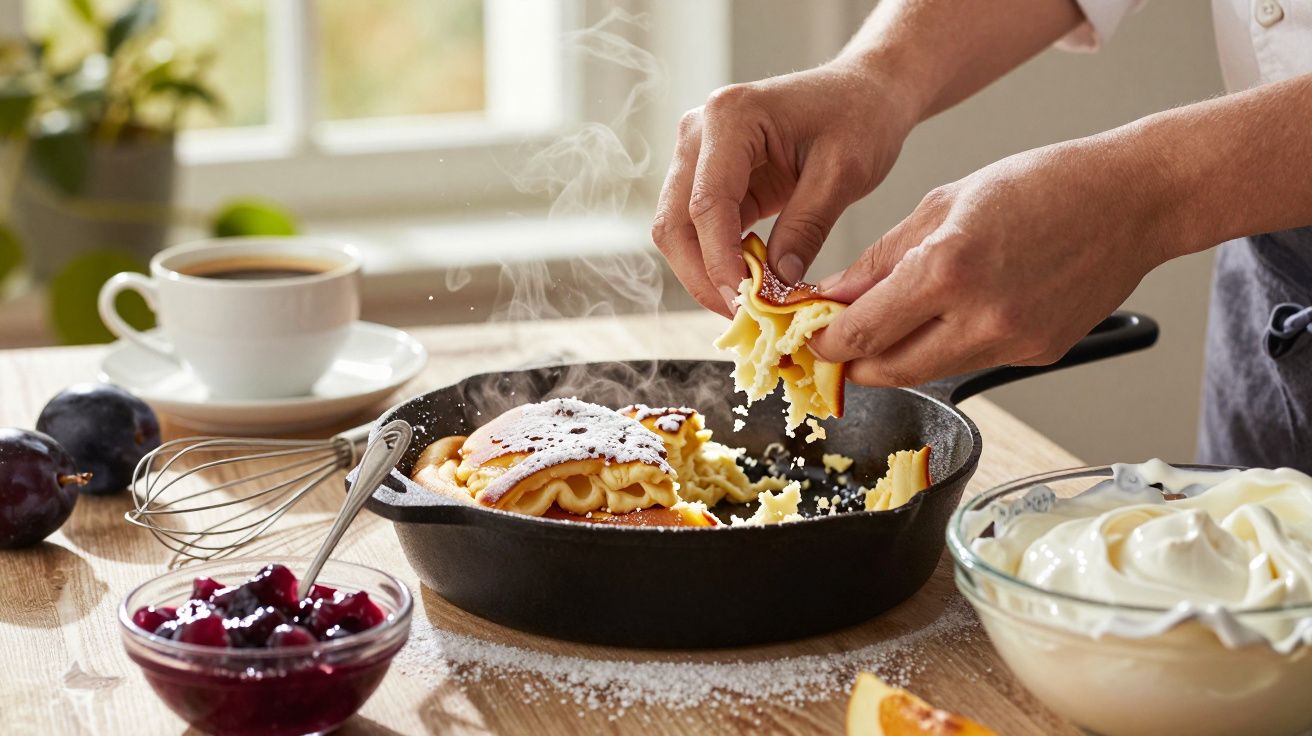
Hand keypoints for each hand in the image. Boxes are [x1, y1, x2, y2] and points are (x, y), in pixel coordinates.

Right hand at [651, 61, 916, 315]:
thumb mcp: (843, 173)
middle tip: (742, 316)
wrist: (863, 92)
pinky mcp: (708, 176)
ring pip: (677, 230)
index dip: (720, 262)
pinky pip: (699, 229)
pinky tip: (749, 284)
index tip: (744, 304)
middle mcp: (698, 132)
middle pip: (674, 221)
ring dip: (706, 272)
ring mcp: (697, 154)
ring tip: (748, 305)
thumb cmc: (860, 117)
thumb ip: (806, 226)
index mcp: (729, 117)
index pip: (707, 203)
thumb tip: (777, 283)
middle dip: (702, 276)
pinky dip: (718, 260)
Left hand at [809, 134, 1178, 385]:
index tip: (809, 338)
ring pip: (928, 372)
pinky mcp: (1038, 356)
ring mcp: (1012, 343)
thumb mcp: (941, 205)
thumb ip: (880, 260)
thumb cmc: (1039, 185)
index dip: (824, 343)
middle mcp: (979, 318)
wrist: (1131, 200)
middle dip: (854, 362)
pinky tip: (953, 316)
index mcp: (946, 270)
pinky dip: (948, 347)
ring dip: (898, 357)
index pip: (860, 333)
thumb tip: (831, 296)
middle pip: (888, 371)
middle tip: (837, 344)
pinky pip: (972, 362)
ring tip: (887, 327)